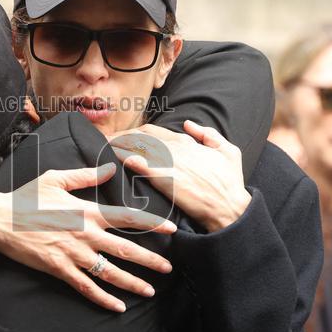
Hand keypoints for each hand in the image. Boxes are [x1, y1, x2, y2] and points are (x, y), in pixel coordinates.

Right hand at [0, 162, 175, 311]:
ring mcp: (74, 254)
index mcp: (88, 211)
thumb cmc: (27, 197)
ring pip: (111, 272)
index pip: (128, 217)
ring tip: (151, 291)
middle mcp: (86, 234)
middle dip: (151, 260)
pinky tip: (118, 307)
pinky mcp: (60, 269)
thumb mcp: (56, 179)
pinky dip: (103, 299)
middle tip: (169, 268)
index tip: (173, 229)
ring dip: (133, 283)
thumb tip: (110, 168)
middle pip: (126, 249)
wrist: (0, 220)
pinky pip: (86, 287)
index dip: (153, 223)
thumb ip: (86, 176)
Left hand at [111, 120, 250, 231]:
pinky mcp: (166, 178)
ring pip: (138, 147)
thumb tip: (188, 123)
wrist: (230, 208)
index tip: (121, 137)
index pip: (154, 131)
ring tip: (101, 146)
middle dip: (120, 137)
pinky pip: (142, 164)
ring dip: (118, 145)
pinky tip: (114, 156)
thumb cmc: (230, 183)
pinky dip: (127, 158)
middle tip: (104, 140)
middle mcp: (177, 148)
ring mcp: (171, 162)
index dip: (134, 133)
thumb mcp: (228, 151)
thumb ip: (208, 134)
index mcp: (188, 142)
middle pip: (141, 136)